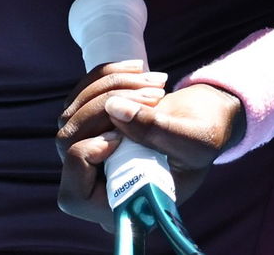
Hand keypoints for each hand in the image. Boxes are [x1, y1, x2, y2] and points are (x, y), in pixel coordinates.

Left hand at [55, 62, 243, 229]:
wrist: (203, 118)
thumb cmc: (205, 139)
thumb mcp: (193, 140)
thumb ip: (155, 130)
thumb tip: (113, 108)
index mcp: (122, 203)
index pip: (74, 195)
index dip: (84, 160)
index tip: (118, 137)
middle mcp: (98, 182)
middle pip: (68, 144)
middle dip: (105, 108)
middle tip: (154, 93)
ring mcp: (89, 150)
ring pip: (71, 116)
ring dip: (110, 87)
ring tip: (155, 81)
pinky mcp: (90, 123)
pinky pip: (80, 95)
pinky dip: (106, 76)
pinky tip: (138, 69)